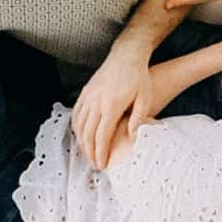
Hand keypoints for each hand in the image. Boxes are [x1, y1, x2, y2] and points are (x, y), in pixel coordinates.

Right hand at [72, 45, 152, 168]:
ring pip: (79, 125)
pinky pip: (76, 114)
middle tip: (96, 166)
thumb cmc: (139, 78)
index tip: (102, 165)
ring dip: (82, 142)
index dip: (101, 153)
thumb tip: (132, 136)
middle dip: (90, 152)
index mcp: (111, 106)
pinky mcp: (85, 92)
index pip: (102, 136)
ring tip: (89, 155)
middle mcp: (96, 102)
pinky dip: (77, 128)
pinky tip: (82, 137)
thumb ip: (138, 118)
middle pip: (88, 134)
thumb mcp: (145, 98)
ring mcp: (88, 96)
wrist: (126, 56)